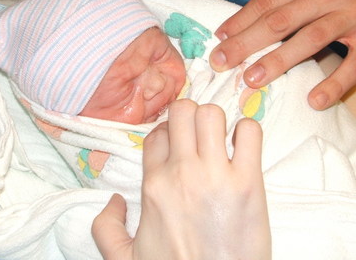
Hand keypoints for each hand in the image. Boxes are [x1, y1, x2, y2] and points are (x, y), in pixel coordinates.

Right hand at [92, 99, 270, 259]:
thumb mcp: (124, 259)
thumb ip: (106, 228)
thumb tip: (113, 201)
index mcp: (154, 185)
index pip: (156, 133)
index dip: (168, 133)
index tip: (179, 146)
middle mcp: (182, 173)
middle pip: (182, 111)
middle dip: (190, 116)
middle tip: (201, 136)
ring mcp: (216, 175)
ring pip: (212, 114)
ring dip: (217, 121)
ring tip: (222, 141)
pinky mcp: (249, 183)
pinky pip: (250, 133)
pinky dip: (248, 132)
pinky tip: (244, 149)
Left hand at [209, 0, 355, 110]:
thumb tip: (246, 22)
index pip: (267, 0)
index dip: (240, 20)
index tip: (219, 39)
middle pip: (281, 21)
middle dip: (246, 43)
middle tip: (222, 62)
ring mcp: (354, 16)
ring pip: (310, 40)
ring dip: (277, 61)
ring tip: (252, 79)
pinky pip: (352, 66)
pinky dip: (333, 84)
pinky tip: (313, 100)